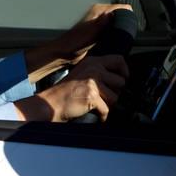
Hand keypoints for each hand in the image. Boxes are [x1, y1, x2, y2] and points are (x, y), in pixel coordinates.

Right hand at [14, 54, 128, 121]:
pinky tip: (94, 114)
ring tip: (95, 104)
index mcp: (92, 61)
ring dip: (107, 104)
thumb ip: (98, 71)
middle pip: (121, 81)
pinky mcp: (92, 96)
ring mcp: (93, 82)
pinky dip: (101, 116)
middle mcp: (94, 69)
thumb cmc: (66, 92)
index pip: (119, 60)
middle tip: (102, 97)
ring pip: (115, 97)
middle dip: (114, 92)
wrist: (51, 104)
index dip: (124, 71)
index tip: (121, 79)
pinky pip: (107, 110)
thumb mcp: (82, 73)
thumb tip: (120, 79)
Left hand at [24, 3, 132, 82]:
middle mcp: (99, 15)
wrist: (64, 53)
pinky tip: (116, 42)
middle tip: (129, 34)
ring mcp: (99, 24)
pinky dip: (116, 35)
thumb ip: (101, 23)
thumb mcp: (90, 32)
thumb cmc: (73, 43)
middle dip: (126, 22)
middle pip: (121, 15)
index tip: (133, 24)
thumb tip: (112, 14)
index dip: (129, 14)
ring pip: (117, 23)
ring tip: (124, 38)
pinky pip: (112, 31)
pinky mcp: (98, 33)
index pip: (121, 7)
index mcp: (98, 11)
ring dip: (121, 29)